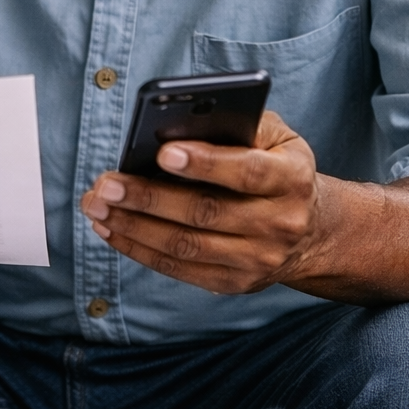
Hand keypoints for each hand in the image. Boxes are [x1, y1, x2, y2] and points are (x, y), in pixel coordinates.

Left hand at [80, 111, 320, 293]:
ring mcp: (258, 260)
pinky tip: (111, 230)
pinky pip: (180, 268)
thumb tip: (176, 127)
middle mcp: (280, 224)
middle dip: (149, 198)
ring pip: (186, 245)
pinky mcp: (235, 283)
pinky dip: (140, 249)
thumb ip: (235, 125)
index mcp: (293, 179)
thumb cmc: (277, 166)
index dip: (206, 163)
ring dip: (133, 226)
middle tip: (106, 184)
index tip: (162, 152)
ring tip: (97, 206)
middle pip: (206, 213)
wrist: (312, 228)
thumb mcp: (275, 136)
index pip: (247, 172)